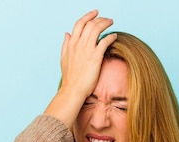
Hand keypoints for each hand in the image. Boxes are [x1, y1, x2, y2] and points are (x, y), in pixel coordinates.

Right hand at [44, 10, 116, 128]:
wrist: (73, 90)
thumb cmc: (70, 77)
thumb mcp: (64, 58)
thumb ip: (65, 45)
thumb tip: (67, 33)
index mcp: (71, 44)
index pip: (79, 23)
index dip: (88, 16)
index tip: (95, 13)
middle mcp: (78, 44)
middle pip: (90, 24)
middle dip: (100, 18)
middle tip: (107, 19)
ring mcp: (87, 50)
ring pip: (97, 29)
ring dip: (106, 23)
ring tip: (111, 23)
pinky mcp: (95, 57)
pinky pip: (104, 41)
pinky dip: (110, 36)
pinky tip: (114, 36)